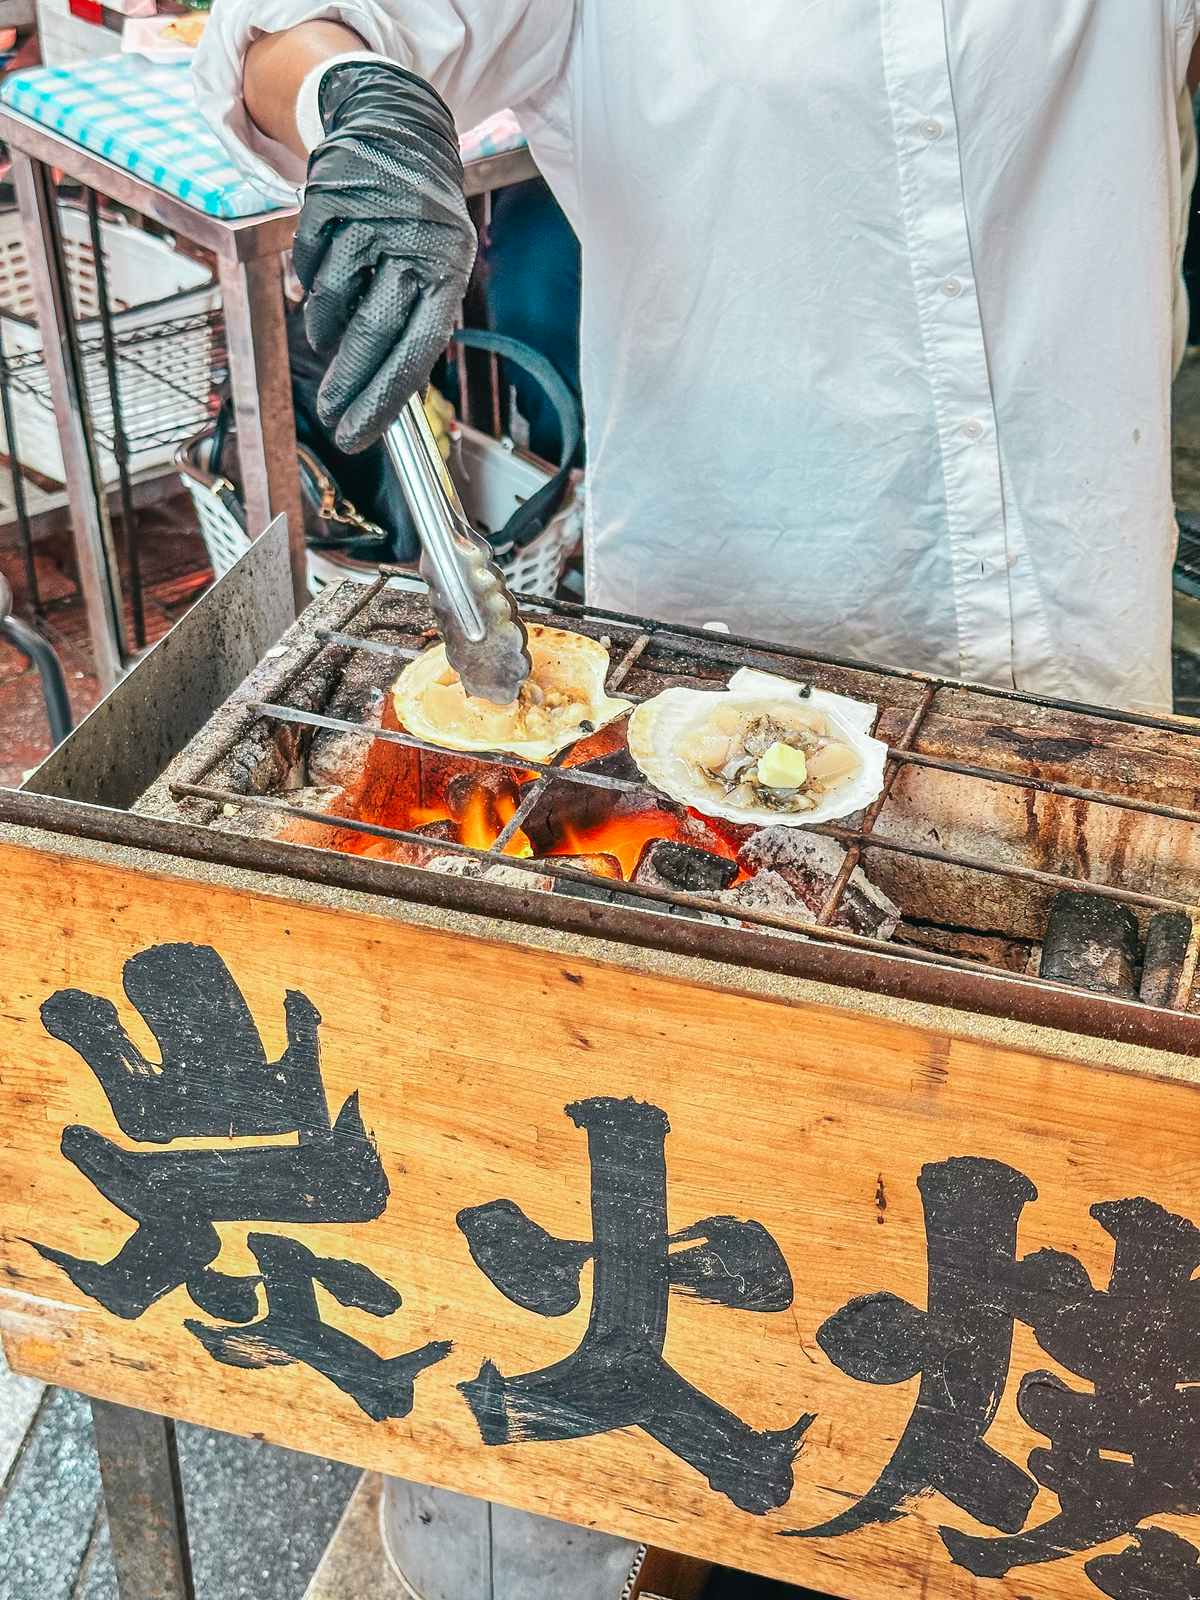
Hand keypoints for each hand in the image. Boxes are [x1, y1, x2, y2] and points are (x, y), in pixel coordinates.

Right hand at [293, 61, 476, 452]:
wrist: (399, 130)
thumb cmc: (421, 222)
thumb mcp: (439, 268)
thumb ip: (414, 324)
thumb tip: (384, 392)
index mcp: (448, 272)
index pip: (416, 351)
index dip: (384, 399)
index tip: (357, 435)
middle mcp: (413, 246)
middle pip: (372, 334)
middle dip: (347, 385)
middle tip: (331, 416)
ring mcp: (369, 219)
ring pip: (332, 303)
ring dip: (327, 329)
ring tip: (332, 328)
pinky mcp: (330, 198)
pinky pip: (308, 265)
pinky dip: (310, 284)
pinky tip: (324, 276)